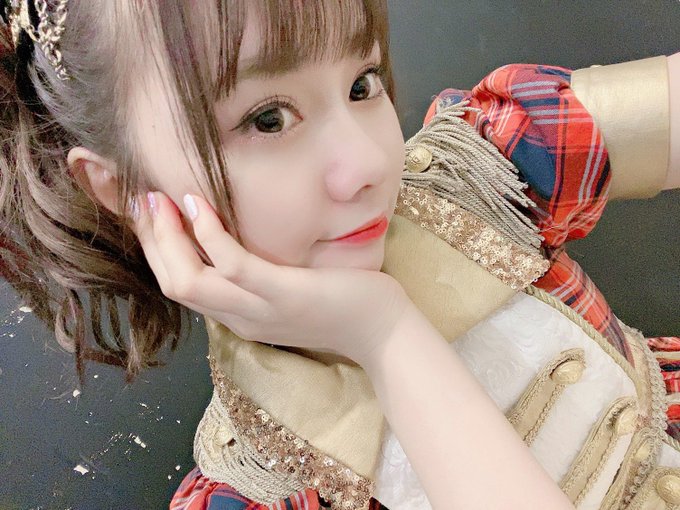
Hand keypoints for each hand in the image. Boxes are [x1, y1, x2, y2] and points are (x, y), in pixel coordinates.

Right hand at [130, 191, 409, 364]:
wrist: (381, 331)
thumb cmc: (339, 302)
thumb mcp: (287, 292)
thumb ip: (258, 277)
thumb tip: (236, 243)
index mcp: (238, 316)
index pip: (180, 286)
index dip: (157, 251)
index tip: (149, 216)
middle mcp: (240, 318)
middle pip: (173, 283)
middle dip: (152, 240)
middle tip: (144, 200)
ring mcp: (260, 309)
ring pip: (190, 280)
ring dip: (167, 237)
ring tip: (159, 199)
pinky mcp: (283, 294)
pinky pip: (233, 265)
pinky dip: (209, 234)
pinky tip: (200, 205)